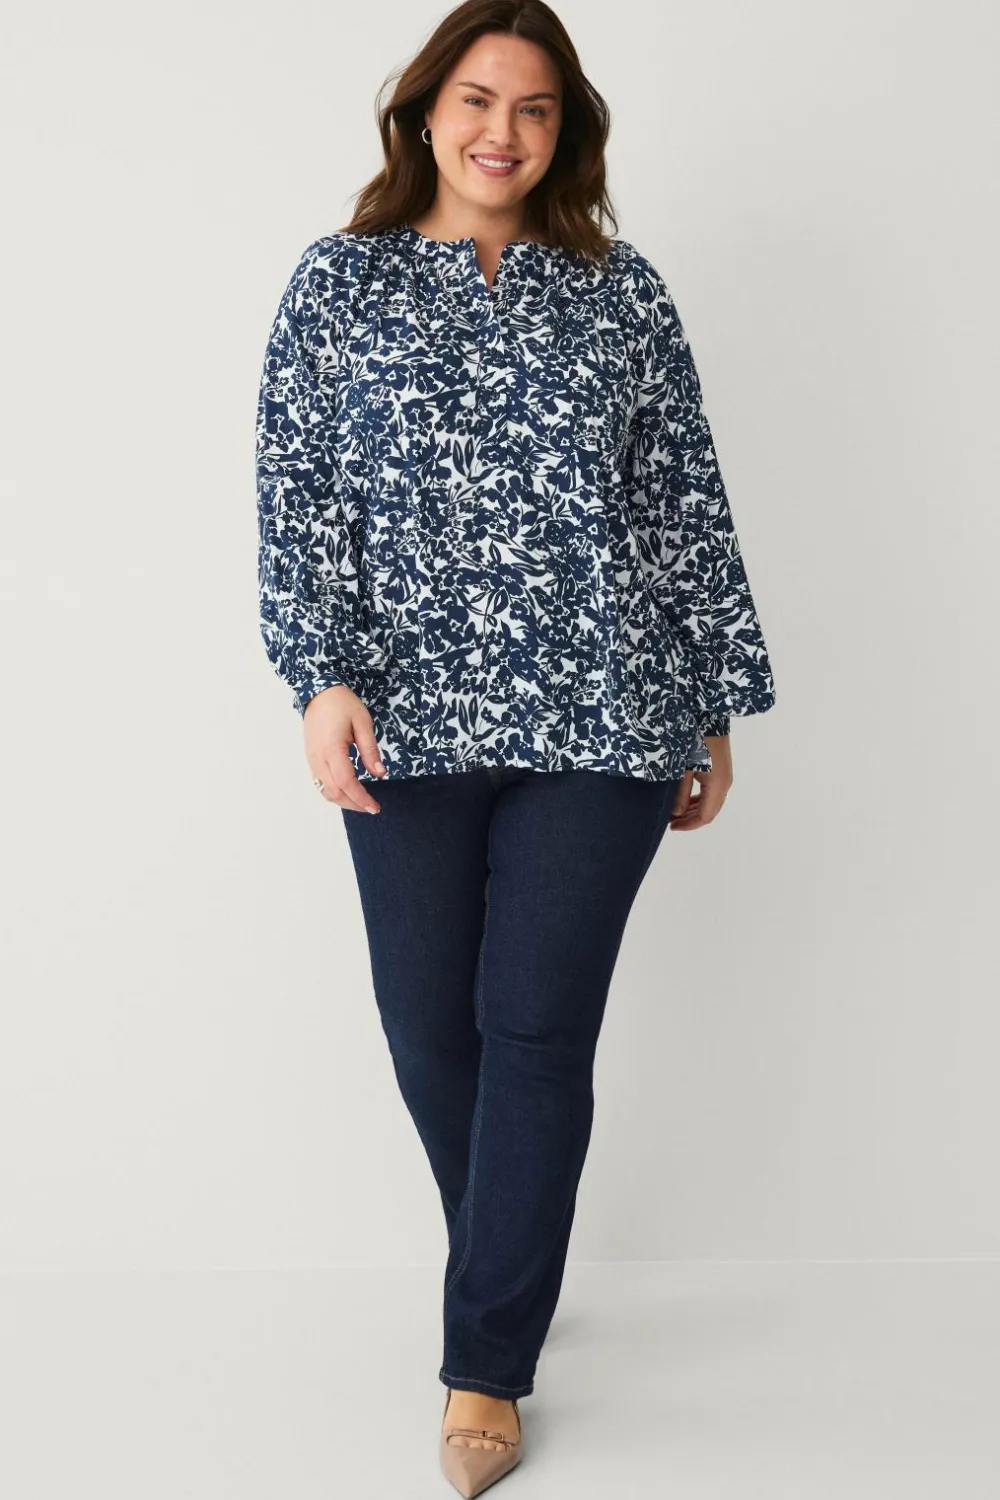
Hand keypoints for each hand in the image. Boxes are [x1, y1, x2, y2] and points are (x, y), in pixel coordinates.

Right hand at [303, 685, 386, 812]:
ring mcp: (311, 759)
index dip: (360, 798)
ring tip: (361, 802)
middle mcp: (317, 758)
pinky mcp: (310, 758)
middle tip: (372, 808)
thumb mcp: (363, 722)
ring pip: (324, 790)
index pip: (346, 782)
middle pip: (334, 792)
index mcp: (331, 749)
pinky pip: (320, 782)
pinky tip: (348, 791)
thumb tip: (380, 774)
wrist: (319, 691)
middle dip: (353, 804)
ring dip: (343, 801)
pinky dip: (334, 792)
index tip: (375, 807)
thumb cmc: (342, 703)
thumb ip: (371, 750)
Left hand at [668, 735, 732, 830]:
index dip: (688, 825)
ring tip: (675, 812)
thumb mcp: (683, 767)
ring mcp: (725, 776)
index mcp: (717, 785)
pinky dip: (699, 799)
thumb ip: (680, 793)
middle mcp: (725, 783)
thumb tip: (677, 813)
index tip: (671, 827)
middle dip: (690, 819)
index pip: (705, 816)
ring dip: (694, 809)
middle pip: (710, 811)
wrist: (708, 714)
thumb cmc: (694, 739)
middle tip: (670, 821)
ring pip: (711, 802)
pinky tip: (685, 798)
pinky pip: (712, 792)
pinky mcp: (721, 768)